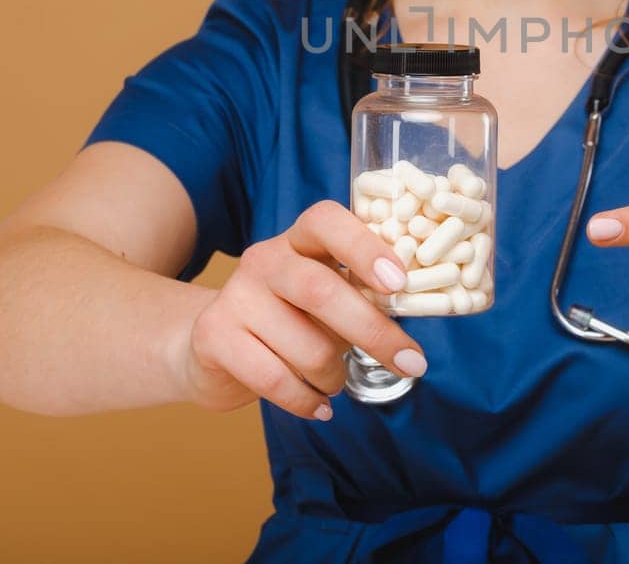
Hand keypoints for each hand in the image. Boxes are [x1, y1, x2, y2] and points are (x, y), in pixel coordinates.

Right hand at [176, 200, 428, 417]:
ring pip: (303, 345)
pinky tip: (319, 407)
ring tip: (337, 383)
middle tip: (410, 362)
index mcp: (299, 240)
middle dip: (372, 331)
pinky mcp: (215, 337)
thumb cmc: (291, 319)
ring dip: (335, 375)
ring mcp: (236, 297)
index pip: (326, 221)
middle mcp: (264, 260)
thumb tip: (416, 308)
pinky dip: (306, 400)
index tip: (399, 282)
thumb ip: (362, 296)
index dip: (364, 247)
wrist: (213, 346)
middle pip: (320, 289)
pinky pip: (273, 378)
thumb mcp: (327, 297)